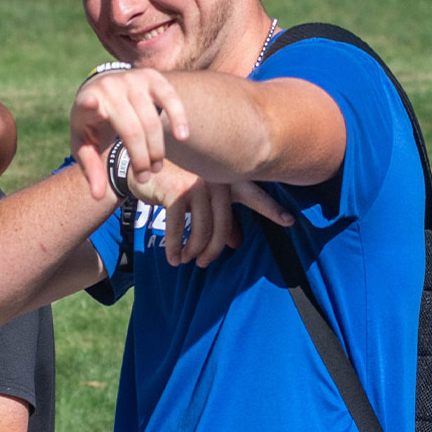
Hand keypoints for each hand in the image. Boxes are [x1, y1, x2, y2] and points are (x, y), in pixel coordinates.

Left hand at [71, 69, 189, 200]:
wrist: (104, 89)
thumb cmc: (92, 125)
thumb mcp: (85, 146)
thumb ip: (90, 170)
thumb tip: (97, 197)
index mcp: (86, 102)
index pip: (86, 105)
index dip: (89, 105)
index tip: (91, 103)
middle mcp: (109, 87)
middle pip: (130, 130)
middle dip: (140, 158)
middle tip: (144, 177)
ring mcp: (131, 80)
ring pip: (151, 120)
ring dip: (157, 148)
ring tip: (156, 168)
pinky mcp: (151, 77)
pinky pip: (170, 98)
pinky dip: (178, 117)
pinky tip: (182, 136)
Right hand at [128, 160, 293, 266]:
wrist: (141, 167)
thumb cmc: (174, 182)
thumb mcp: (199, 198)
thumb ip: (220, 218)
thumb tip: (235, 244)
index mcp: (225, 179)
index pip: (253, 195)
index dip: (271, 209)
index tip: (290, 221)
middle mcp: (214, 180)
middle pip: (222, 225)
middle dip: (213, 250)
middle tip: (205, 264)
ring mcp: (195, 185)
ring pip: (201, 230)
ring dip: (193, 250)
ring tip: (186, 260)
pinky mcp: (175, 193)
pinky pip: (178, 228)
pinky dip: (175, 246)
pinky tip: (173, 258)